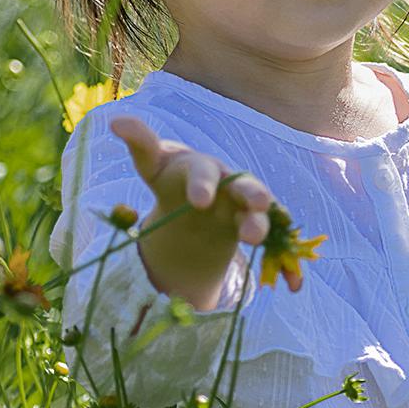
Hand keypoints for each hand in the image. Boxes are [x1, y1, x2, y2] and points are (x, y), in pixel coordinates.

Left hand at [106, 114, 274, 309]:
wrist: (197, 196)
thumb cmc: (173, 177)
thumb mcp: (153, 164)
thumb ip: (140, 143)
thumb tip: (115, 121)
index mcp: (202, 169)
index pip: (202, 172)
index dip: (202, 184)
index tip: (199, 201)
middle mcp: (231, 183)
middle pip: (244, 187)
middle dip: (251, 194)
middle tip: (258, 203)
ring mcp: (247, 207)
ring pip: (261, 215)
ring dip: (263, 226)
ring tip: (257, 241)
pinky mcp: (258, 228)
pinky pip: (277, 245)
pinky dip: (287, 265)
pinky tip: (293, 286)